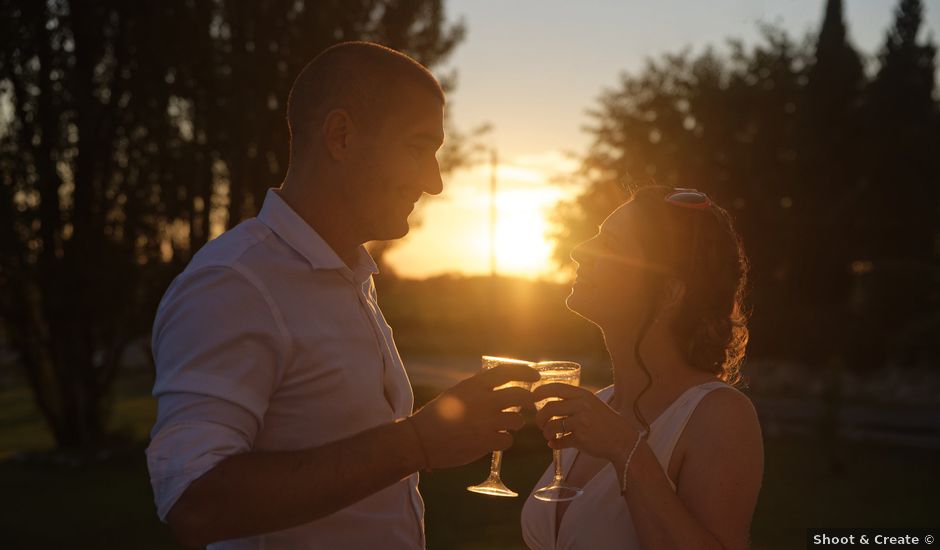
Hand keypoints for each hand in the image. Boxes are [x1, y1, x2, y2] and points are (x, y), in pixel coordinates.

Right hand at [409, 363, 538, 468]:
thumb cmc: (436, 415)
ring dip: (515, 423)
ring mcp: (487, 422)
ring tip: (505, 425)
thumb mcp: (456, 392)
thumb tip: (497, 383)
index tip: (535, 375)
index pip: (507, 372)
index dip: (525, 371)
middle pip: (520, 396)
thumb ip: (477, 388)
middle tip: (528, 404)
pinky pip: (508, 440)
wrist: (421, 439)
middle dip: (529, 400)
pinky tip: (495, 440)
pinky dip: (504, 440)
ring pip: (517, 420)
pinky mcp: (487, 442)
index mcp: (474, 385)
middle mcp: (484, 401)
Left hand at [532, 383, 636, 463]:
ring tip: (547, 434)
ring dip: (546, 431)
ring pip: (552, 425)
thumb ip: (574, 400)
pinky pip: (561, 441)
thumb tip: (549, 403)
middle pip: (550, 407)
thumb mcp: (592, 403)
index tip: (533, 396)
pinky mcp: (581, 438)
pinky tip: (554, 444)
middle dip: (540, 417)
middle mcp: (581, 406)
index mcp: (583, 395)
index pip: (556, 388)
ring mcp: (581, 422)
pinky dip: (555, 444)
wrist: (622, 439)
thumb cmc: (605, 421)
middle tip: (539, 423)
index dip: (541, 391)